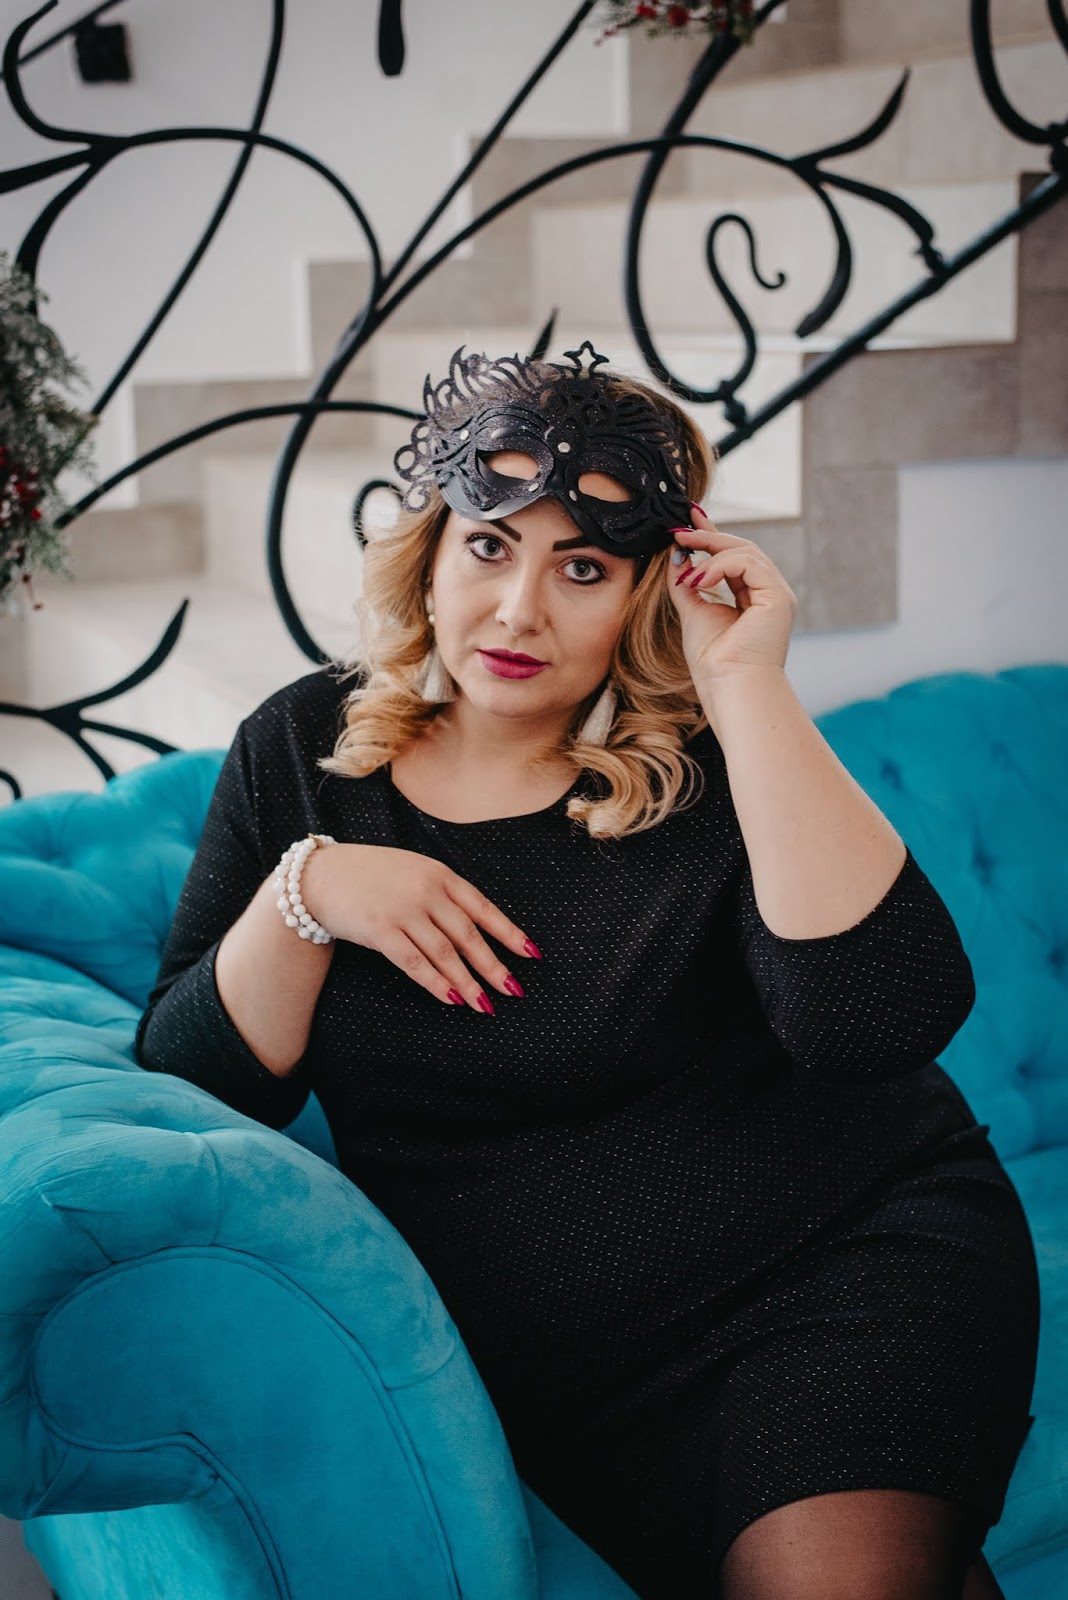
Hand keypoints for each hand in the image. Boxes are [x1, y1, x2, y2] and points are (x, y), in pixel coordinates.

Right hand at [301, 843, 538, 1012]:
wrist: (320, 874)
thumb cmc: (370, 875)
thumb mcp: (414, 871)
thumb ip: (442, 893)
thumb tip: (475, 930)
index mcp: (440, 875)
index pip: (484, 908)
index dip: (509, 933)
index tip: (531, 954)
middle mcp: (427, 891)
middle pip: (469, 935)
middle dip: (493, 966)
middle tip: (513, 990)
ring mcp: (403, 910)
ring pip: (445, 953)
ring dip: (468, 982)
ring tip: (485, 1005)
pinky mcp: (380, 930)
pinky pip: (414, 962)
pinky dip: (435, 982)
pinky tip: (452, 998)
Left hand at [667, 504, 797, 683]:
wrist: (731, 688)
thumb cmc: (714, 663)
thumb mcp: (692, 613)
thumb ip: (685, 584)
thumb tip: (676, 554)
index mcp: (753, 599)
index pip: (733, 557)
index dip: (711, 536)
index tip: (687, 522)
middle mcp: (769, 594)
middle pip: (742, 549)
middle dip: (709, 534)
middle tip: (679, 528)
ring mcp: (777, 595)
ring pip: (746, 552)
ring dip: (710, 550)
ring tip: (684, 556)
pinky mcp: (778, 597)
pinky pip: (749, 564)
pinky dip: (720, 564)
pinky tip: (699, 578)